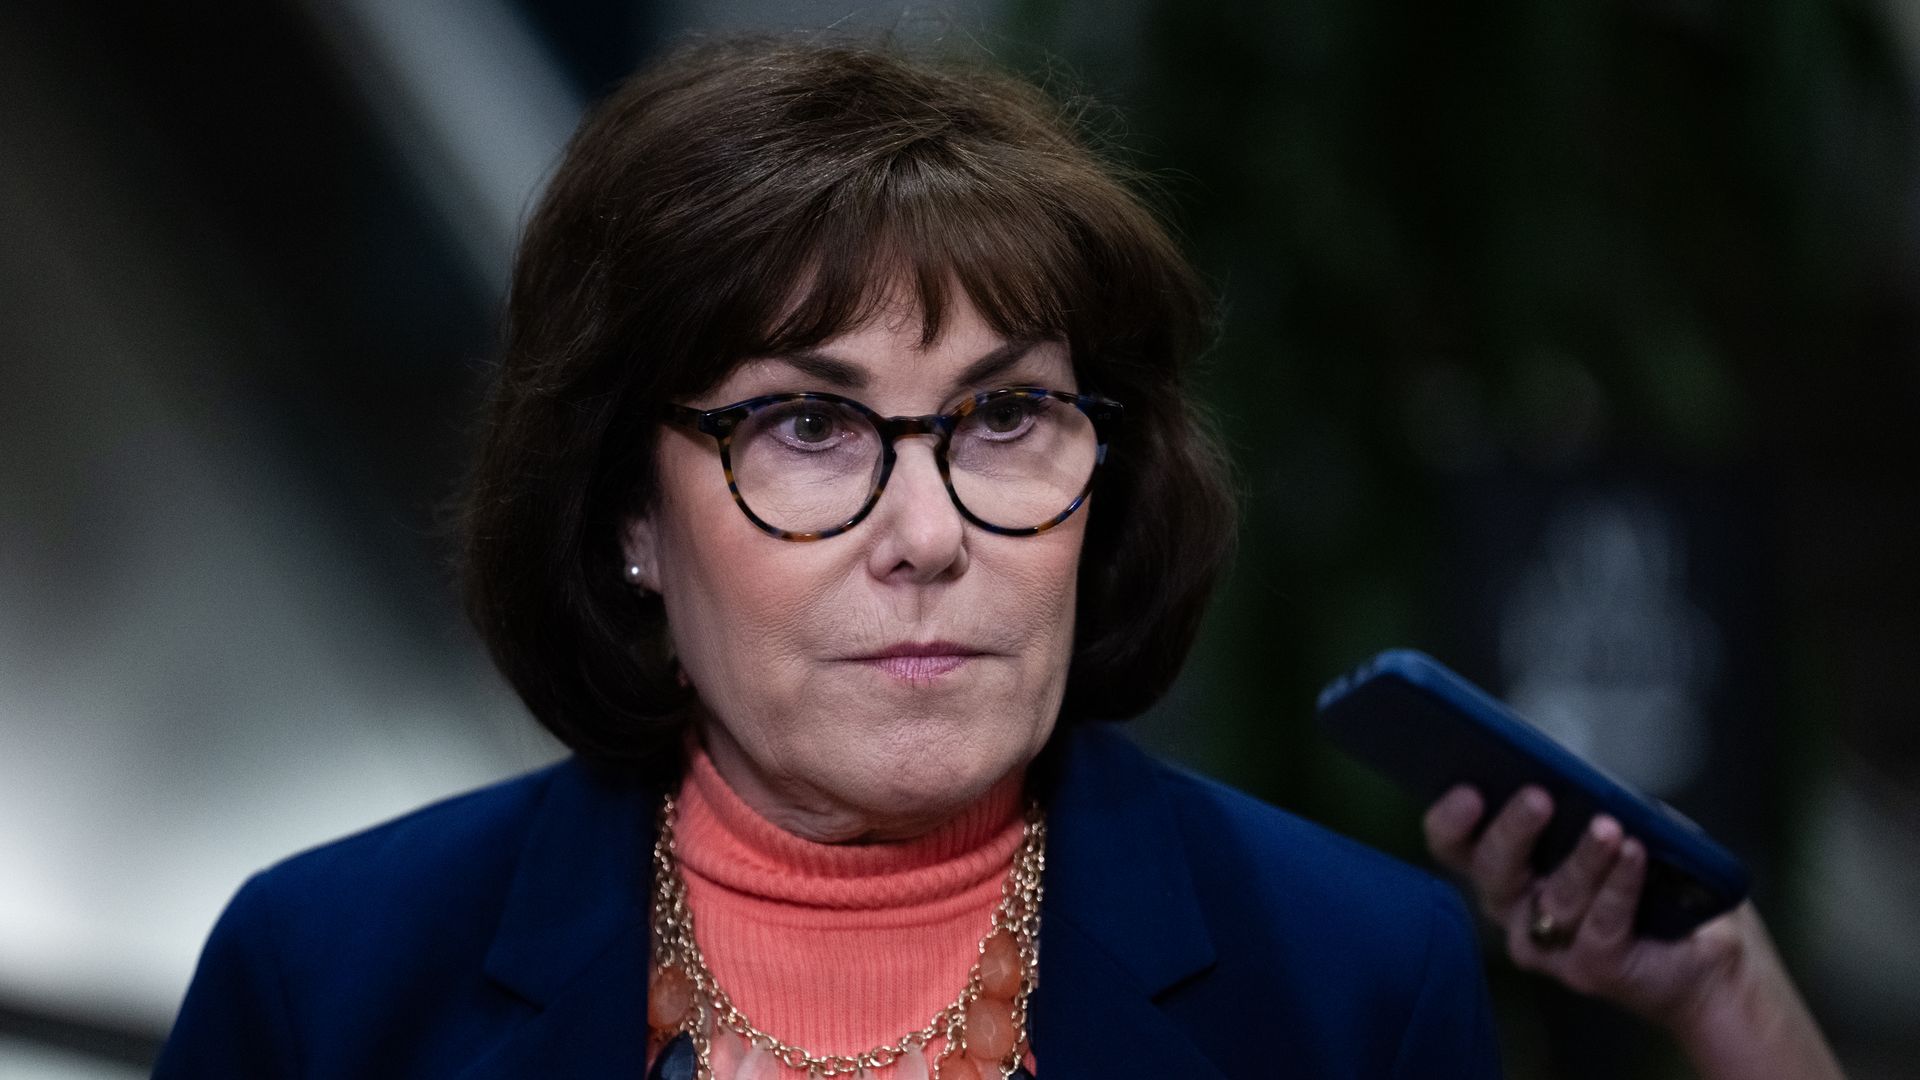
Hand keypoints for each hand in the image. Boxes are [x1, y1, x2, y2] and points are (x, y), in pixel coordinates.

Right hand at [1423, 785, 1845, 1079]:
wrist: (1705, 955)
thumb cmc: (1649, 879)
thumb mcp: (1613, 826)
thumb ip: (1585, 806)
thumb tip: (1575, 776)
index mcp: (1505, 868)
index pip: (1455, 845)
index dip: (1451, 820)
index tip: (1469, 790)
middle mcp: (1514, 909)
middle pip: (1492, 871)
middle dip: (1512, 831)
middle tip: (1538, 798)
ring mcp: (1549, 946)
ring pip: (1554, 898)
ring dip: (1583, 858)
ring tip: (1607, 827)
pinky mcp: (1591, 969)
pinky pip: (1602, 924)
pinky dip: (1620, 885)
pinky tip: (1635, 853)